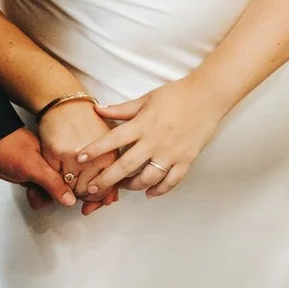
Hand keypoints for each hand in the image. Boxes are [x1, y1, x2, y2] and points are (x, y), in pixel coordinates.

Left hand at [0, 127, 77, 211]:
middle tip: (42, 192)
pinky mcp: (32, 176)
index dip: (76, 190)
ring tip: (32, 191)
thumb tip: (70, 198)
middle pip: (65, 187)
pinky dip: (35, 196)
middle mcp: (53, 163)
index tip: (71, 200)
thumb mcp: (34, 166)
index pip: (76, 177)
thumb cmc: (7, 146)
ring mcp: (42, 170)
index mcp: (59, 156)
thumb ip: (53, 183)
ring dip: (42, 197)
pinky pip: (40, 191)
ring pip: (51, 191)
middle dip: (54, 196)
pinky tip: (29, 192)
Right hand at [36, 99, 117, 204]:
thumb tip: (111, 199)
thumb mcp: (108, 144)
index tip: (92, 196)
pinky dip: (56, 177)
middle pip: (88, 191)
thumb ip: (110, 171)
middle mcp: (96, 158)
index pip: (106, 189)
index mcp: (111, 156)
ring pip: (71, 187)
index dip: (97, 197)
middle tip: (77, 185)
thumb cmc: (87, 123)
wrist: (68, 104)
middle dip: (82, 193)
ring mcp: (75, 157)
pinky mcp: (58, 153)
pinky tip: (59, 168)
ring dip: (68, 187)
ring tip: (68, 176)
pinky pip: (56, 177)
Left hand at [74, 80, 226, 198]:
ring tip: (122, 187)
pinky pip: (170, 182)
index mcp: (143, 124)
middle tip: (92, 189)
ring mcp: (171, 153)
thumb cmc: (177, 94)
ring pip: (147, 178)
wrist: (208, 97)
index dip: (95, 150)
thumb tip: (98, 109)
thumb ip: (122, 109)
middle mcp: (155, 141)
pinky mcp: (186, 160)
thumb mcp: (146, 99)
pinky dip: (158, 190)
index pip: (113, 140)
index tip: (80, 158)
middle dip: (106, 179)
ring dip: (131, 186)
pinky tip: (149, 192)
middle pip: (125, 166)